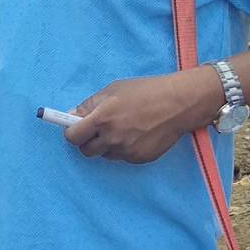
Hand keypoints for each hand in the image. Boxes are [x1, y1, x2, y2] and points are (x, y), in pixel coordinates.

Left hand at [67, 68, 222, 163]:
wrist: (179, 103)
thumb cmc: (146, 91)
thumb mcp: (113, 90)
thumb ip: (89, 105)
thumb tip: (71, 116)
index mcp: (102, 118)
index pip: (72, 136)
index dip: (72, 132)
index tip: (75, 128)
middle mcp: (112, 137)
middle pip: (86, 150)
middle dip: (88, 140)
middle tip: (98, 129)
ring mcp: (126, 150)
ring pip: (105, 154)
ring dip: (107, 145)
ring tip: (124, 127)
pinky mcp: (138, 159)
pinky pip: (122, 157)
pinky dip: (124, 148)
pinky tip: (137, 134)